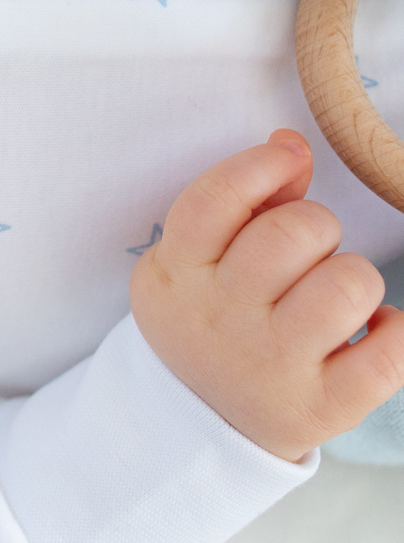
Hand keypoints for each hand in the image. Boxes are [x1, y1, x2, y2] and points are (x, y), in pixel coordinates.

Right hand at [129, 129, 403, 462]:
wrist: (197, 414)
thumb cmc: (206, 310)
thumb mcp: (195, 254)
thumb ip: (243, 199)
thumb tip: (292, 146)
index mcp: (179, 269)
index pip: (216, 200)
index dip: (261, 165)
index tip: (289, 158)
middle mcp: (220, 317)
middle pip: (290, 234)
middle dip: (315, 222)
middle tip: (306, 245)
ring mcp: (271, 365)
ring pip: (347, 287)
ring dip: (353, 274)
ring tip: (333, 291)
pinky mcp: (321, 407)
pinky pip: (390, 355)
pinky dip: (395, 330)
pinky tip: (370, 328)